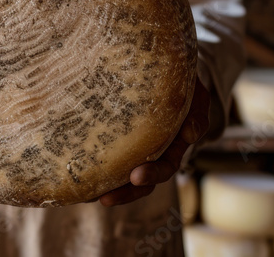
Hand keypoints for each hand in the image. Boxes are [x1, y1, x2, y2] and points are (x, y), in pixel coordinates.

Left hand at [98, 79, 211, 206]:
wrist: (170, 74)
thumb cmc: (185, 88)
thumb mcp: (196, 99)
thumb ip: (196, 116)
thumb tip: (190, 133)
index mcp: (174, 146)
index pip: (165, 167)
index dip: (152, 175)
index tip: (136, 177)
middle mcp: (154, 152)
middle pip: (141, 180)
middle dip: (125, 191)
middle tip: (107, 198)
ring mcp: (138, 147)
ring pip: (123, 173)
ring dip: (109, 186)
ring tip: (88, 196)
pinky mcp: (119, 137)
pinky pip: (107, 154)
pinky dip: (95, 166)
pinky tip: (77, 174)